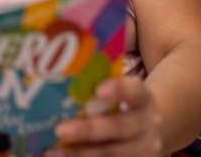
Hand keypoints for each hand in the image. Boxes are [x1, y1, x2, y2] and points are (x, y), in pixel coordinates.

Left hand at [46, 77, 162, 155]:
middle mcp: (147, 125)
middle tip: (61, 129)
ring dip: (81, 154)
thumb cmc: (120, 101)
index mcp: (143, 98)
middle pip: (120, 127)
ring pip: (112, 153)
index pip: (134, 91)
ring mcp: (143, 149)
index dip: (118, 90)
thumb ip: (98, 75)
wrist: (148, 127)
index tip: (98, 90)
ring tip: (52, 152)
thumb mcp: (118, 87)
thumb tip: (66, 53)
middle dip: (89, 130)